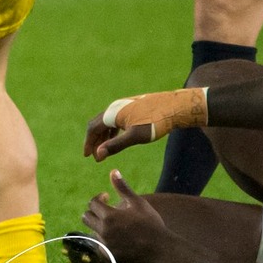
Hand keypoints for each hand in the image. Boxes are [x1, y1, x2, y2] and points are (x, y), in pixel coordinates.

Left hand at [81, 170, 174, 262]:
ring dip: (99, 226)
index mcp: (109, 216)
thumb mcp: (138, 203)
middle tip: (106, 210)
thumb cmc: (151, 224)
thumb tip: (113, 171)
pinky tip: (115, 237)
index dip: (99, 198)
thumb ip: (122, 188)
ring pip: (92, 232)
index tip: (107, 197)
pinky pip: (98, 246)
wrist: (161, 250)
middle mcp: (103, 231)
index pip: (92, 203)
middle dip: (94, 211)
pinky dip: (103, 240)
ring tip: (113, 224)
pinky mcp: (109, 257)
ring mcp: (105, 245)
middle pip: (86, 217)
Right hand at [82, 87, 207, 160]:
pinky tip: (116, 138)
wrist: (174, 107)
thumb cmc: (155, 122)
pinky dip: (111, 131)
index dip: (89, 143)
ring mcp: (123, 106)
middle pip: (97, 124)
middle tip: (95, 156)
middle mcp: (115, 107)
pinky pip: (115, 119)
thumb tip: (98, 154)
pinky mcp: (131, 107)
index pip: (93, 128)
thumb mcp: (135, 136)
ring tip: (104, 150)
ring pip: (106, 122)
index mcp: (112, 113)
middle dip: (94, 140)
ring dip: (103, 136)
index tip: (87, 156)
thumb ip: (115, 145)